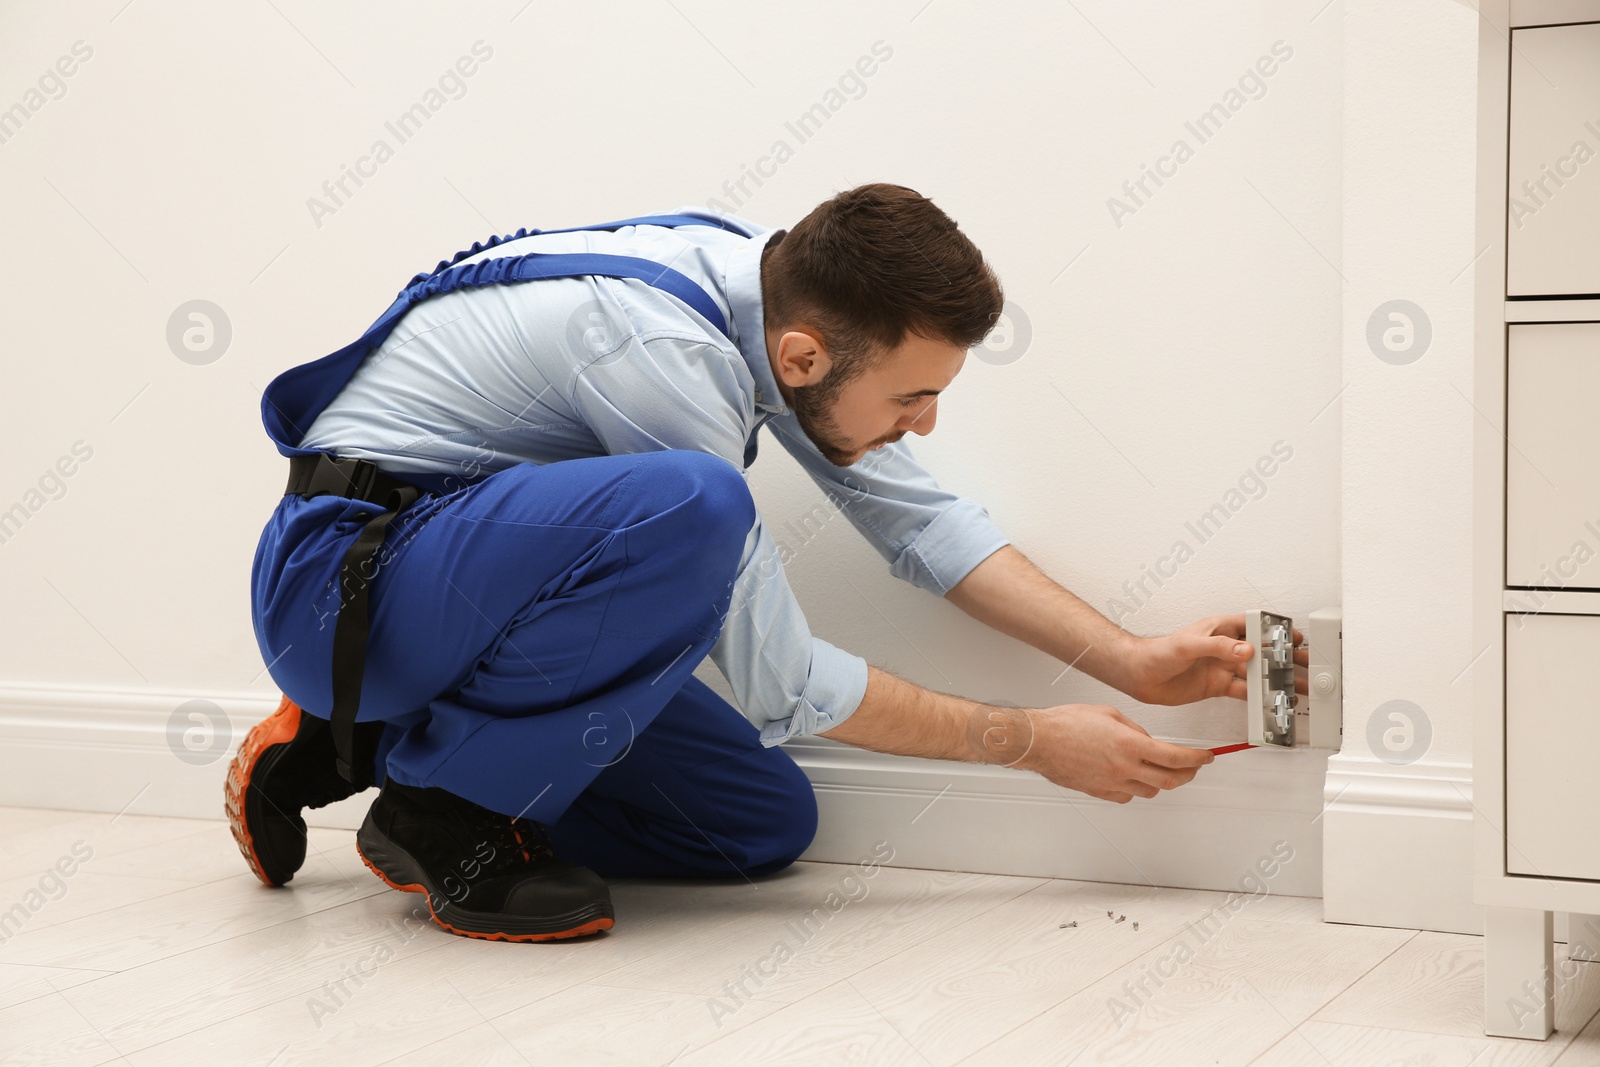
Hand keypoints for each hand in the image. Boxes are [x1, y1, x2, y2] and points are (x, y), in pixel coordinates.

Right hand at [1013, 704, 1213, 802]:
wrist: (1039, 740)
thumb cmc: (1066, 723)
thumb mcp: (1109, 714)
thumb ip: (1135, 729)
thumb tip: (1148, 740)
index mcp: (1130, 745)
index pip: (1176, 757)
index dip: (1198, 758)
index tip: (1207, 757)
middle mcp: (1124, 768)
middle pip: (1169, 780)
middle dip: (1188, 774)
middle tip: (1194, 767)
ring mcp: (1112, 783)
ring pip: (1150, 792)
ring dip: (1162, 782)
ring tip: (1163, 771)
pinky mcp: (1099, 792)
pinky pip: (1127, 797)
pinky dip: (1136, 789)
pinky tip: (1134, 779)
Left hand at [1118, 613, 1307, 705]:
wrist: (1139, 675)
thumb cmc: (1157, 652)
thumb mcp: (1188, 645)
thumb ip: (1216, 646)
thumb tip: (1245, 649)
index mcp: (1220, 629)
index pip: (1255, 625)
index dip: (1277, 631)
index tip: (1297, 639)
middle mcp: (1225, 648)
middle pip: (1262, 651)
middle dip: (1285, 658)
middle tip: (1308, 666)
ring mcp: (1223, 667)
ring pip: (1257, 673)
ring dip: (1277, 680)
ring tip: (1298, 688)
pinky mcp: (1217, 686)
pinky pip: (1244, 691)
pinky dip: (1259, 697)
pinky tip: (1273, 703)